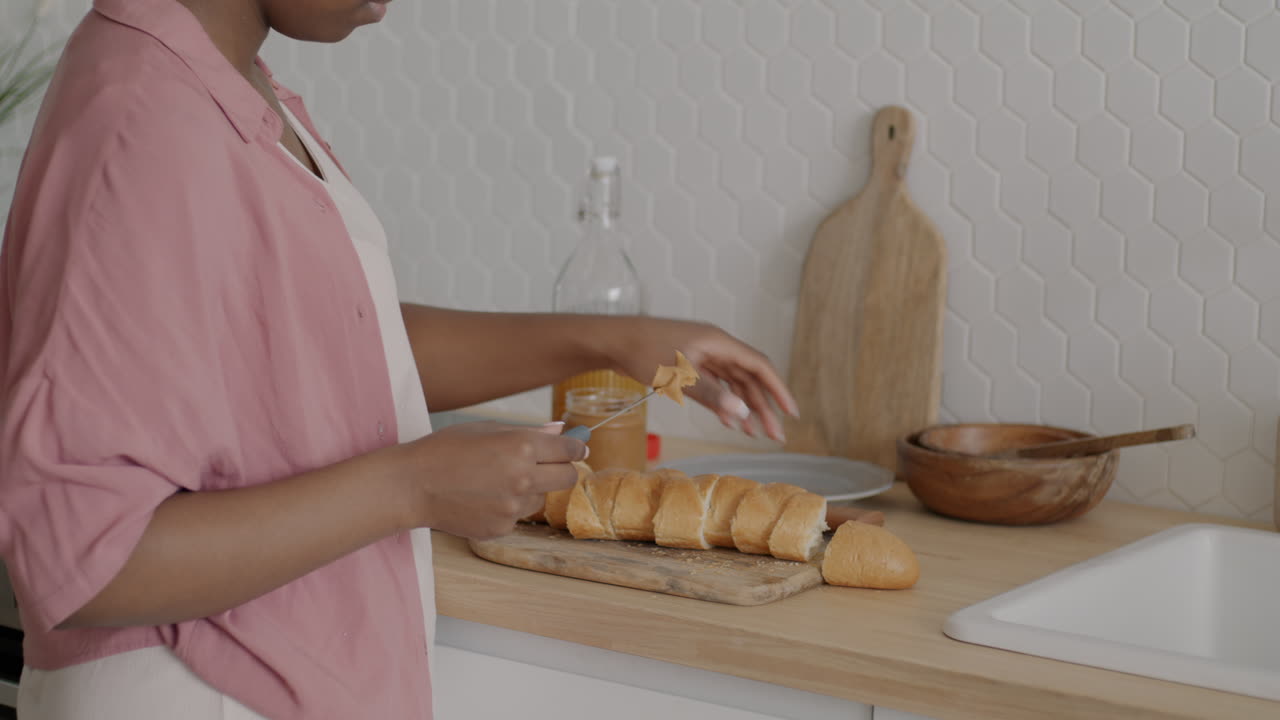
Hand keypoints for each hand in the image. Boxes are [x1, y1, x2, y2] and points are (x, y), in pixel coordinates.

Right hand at [400, 421, 585, 538]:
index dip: (576, 448)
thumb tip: (560, 431)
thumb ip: (528, 433)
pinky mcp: (502, 527)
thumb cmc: (445, 450)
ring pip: (542, 498)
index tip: (577, 449)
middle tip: (549, 466)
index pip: (569, 450)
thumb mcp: (486, 429)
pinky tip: (483, 497)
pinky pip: (519, 515)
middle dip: (564, 470)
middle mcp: (523, 478)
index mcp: (521, 446)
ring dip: (532, 490)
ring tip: (497, 481)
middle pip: (568, 478)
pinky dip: (510, 506)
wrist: (412, 485)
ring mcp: (513, 506)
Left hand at [605, 317, 798, 442]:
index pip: (759, 366)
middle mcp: (715, 347)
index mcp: (718, 343)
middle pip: (749, 378)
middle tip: (775, 435)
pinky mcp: (690, 365)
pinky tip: (731, 423)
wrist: (613, 341)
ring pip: (734, 384)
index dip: (778, 389)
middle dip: (764, 407)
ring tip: (756, 434)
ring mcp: (702, 356)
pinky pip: (717, 386)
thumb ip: (711, 395)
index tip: (791, 412)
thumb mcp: (677, 376)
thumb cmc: (642, 352)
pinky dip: (725, 404)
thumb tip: (743, 414)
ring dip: (745, 408)